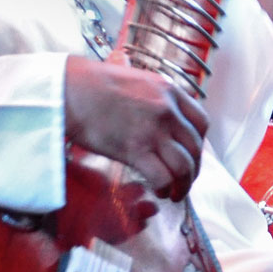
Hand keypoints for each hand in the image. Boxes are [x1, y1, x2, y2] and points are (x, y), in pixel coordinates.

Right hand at [64, 55, 208, 200]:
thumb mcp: (136, 77)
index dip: (199, 143)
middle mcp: (168, 111)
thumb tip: (152, 97)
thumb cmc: (95, 83)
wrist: (71, 91)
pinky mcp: (135, 150)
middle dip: (193, 169)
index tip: (192, 154)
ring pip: (184, 166)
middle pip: (195, 148)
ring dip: (184, 184)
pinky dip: (165, 188)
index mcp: (170, 91)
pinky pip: (162, 177)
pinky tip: (160, 191)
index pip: (201, 122)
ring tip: (176, 193)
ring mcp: (153, 131)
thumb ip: (152, 92)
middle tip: (185, 181)